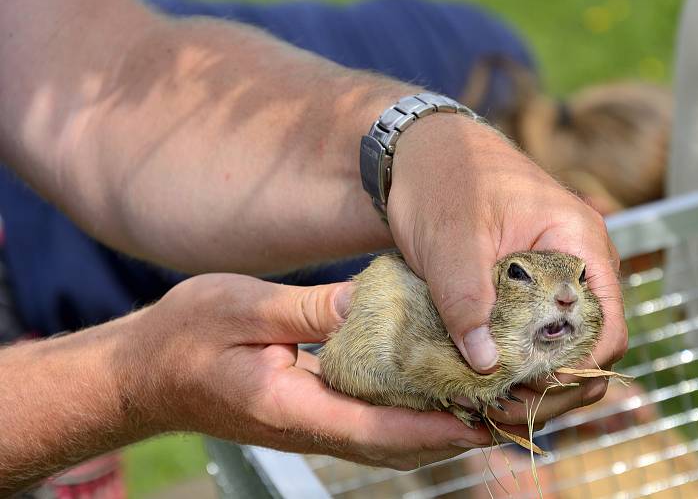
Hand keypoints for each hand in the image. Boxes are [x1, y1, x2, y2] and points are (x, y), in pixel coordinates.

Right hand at [122, 274, 492, 469]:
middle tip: (504, 411)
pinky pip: (370, 423)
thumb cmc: (184, 337)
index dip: (434, 427)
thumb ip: (308, 311)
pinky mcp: (308, 413)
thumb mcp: (242, 309)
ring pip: (385, 439)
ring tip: (484, 405)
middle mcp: (308, 427)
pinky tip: (430, 391)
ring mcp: (308, 426)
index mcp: (292, 407)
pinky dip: (407, 414)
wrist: (144, 373)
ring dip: (435, 427)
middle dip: (451, 432)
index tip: (484, 421)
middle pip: (393, 443)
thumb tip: (367, 304)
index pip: (377, 426)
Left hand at [387, 115, 626, 423]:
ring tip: (492, 402)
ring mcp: (557, 276)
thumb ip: (467, 299)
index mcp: (579, 241)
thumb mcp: (450, 241)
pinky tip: (487, 378)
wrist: (422, 155)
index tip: (529, 389)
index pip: (607, 325)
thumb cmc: (442, 180)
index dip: (577, 368)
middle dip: (555, 385)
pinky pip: (539, 333)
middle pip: (591, 345)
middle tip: (504, 409)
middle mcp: (580, 263)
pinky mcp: (531, 287)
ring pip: (565, 345)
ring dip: (536, 378)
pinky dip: (519, 360)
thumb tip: (487, 365)